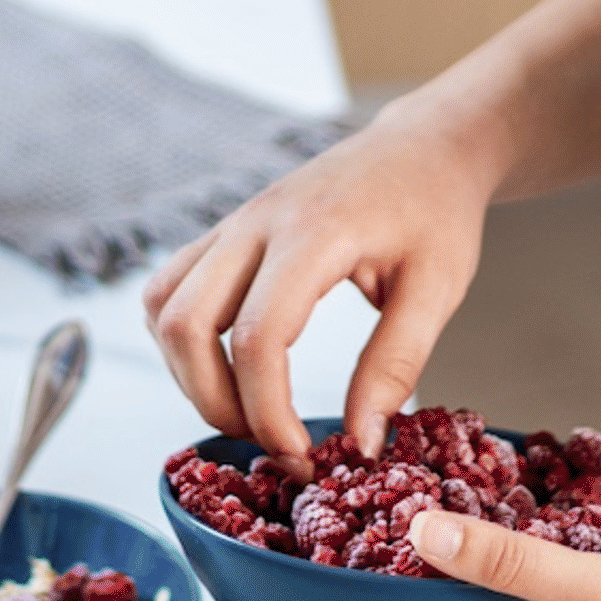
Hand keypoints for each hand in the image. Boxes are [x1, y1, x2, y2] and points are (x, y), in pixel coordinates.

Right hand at [142, 101, 499, 462]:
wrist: (424, 146)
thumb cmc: (435, 211)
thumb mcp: (438, 289)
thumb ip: (395, 366)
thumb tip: (359, 443)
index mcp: (314, 234)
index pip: (258, 337)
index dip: (268, 412)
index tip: (304, 455)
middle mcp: (257, 223)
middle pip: (185, 324)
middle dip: (214, 402)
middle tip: (270, 441)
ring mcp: (233, 223)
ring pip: (162, 307)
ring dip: (189, 374)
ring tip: (248, 410)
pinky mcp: (227, 231)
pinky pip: (170, 288)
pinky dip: (182, 339)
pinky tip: (229, 367)